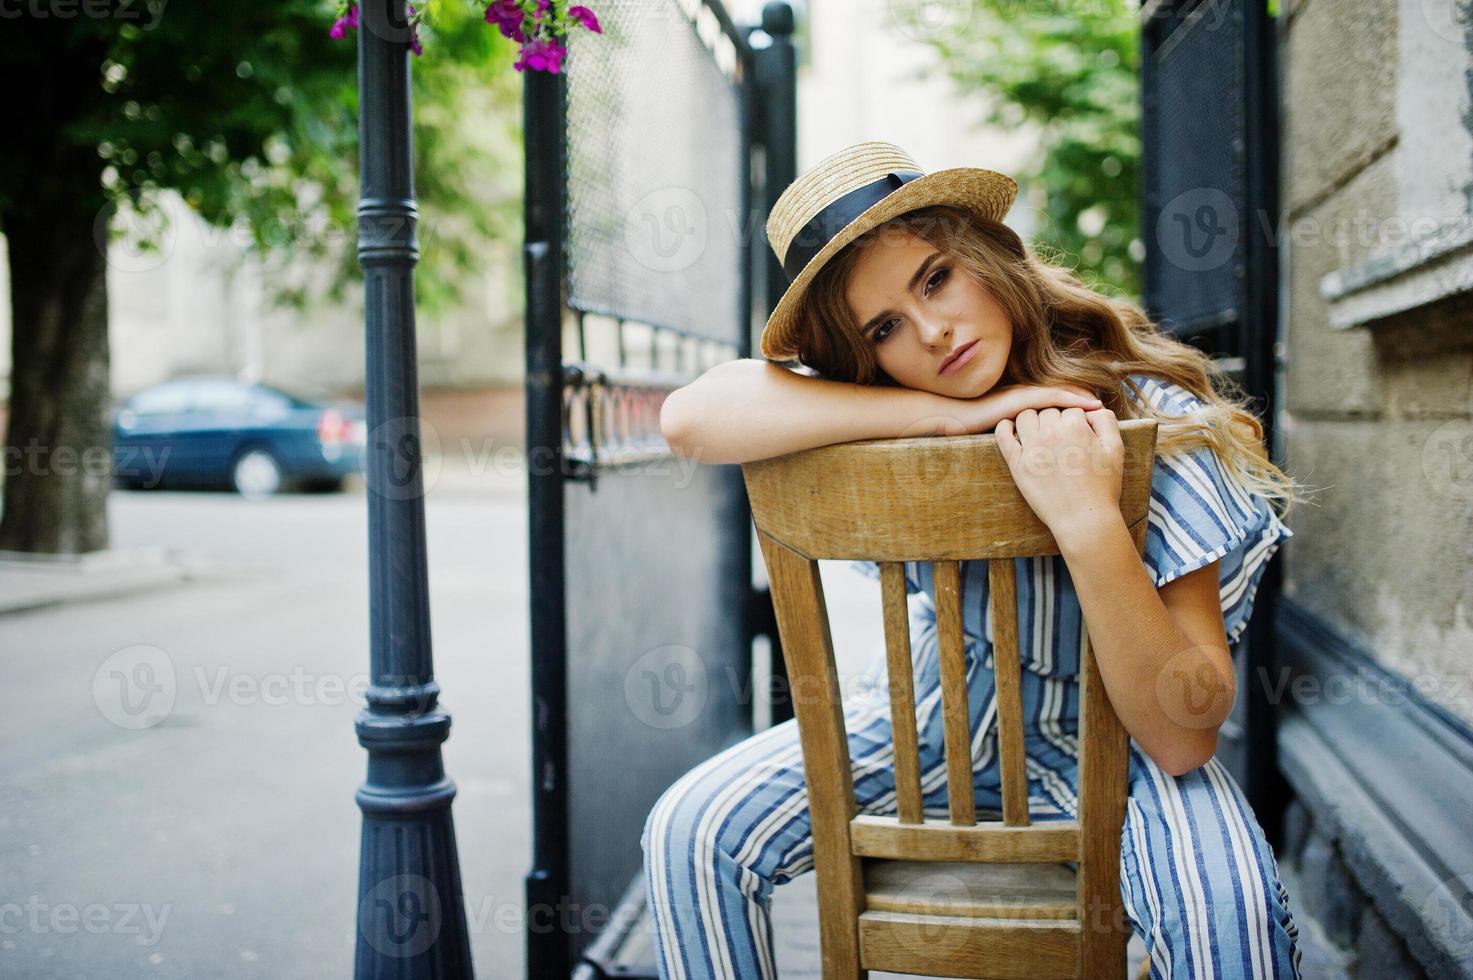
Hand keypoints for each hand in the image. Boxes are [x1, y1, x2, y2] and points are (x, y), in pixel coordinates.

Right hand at [964, 383, 1102, 434]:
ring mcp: (1025, 396)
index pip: (1062, 401)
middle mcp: (1030, 394)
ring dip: (1084, 400)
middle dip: (1087, 403)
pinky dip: (1072, 400)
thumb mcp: (1006, 431)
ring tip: (1103, 408)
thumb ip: (1022, 431)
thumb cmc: (976, 428)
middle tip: (1108, 412)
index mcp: (1029, 402)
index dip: (1082, 406)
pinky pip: (1051, 398)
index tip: (1100, 416)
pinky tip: (1087, 406)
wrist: (955, 418)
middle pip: (1067, 396)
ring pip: (1063, 394)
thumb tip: (1038, 444)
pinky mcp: (1020, 400)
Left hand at [995, 406, 1124, 544]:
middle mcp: (1050, 434)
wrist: (1084, 519)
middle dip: (1057, 419)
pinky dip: (1005, 426)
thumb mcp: (1116, 449)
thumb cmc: (1103, 486)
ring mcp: (1031, 449)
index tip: (1080, 433)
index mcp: (1074, 427)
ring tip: (1042, 432)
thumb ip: (1106, 421)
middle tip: (1064, 437)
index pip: (1071, 408)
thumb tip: (1092, 408)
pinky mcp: (1017, 464)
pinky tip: (1012, 428)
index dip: (1077, 419)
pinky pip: (1003, 435)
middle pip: (1048, 411)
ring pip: (1025, 416)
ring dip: (1034, 419)